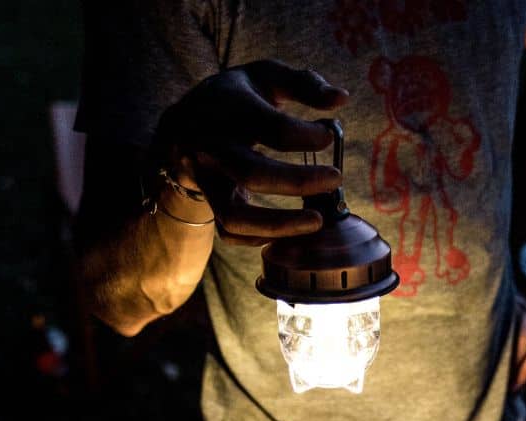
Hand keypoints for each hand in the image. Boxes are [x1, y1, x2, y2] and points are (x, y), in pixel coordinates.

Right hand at [155, 60, 348, 244]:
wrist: (183, 126)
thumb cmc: (235, 99)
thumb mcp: (264, 77)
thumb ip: (304, 84)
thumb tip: (342, 99)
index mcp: (228, 109)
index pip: (270, 128)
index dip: (305, 136)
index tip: (328, 136)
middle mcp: (211, 147)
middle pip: (252, 173)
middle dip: (298, 181)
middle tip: (335, 177)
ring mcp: (207, 181)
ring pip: (236, 215)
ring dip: (279, 224)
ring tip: (317, 221)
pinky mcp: (210, 205)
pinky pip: (232, 233)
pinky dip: (261, 238)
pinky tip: (290, 230)